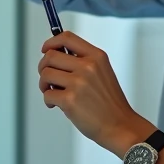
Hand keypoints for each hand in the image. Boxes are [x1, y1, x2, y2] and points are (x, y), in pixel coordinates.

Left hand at [37, 31, 154, 155]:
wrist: (119, 126)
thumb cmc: (109, 103)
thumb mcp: (102, 72)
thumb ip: (83, 62)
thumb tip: (54, 55)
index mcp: (96, 56)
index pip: (67, 37)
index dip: (51, 42)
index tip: (45, 49)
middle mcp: (88, 66)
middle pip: (50, 56)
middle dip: (43, 67)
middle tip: (48, 78)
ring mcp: (78, 83)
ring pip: (45, 74)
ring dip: (44, 84)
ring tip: (53, 92)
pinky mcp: (70, 100)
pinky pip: (47, 94)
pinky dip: (48, 100)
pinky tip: (57, 105)